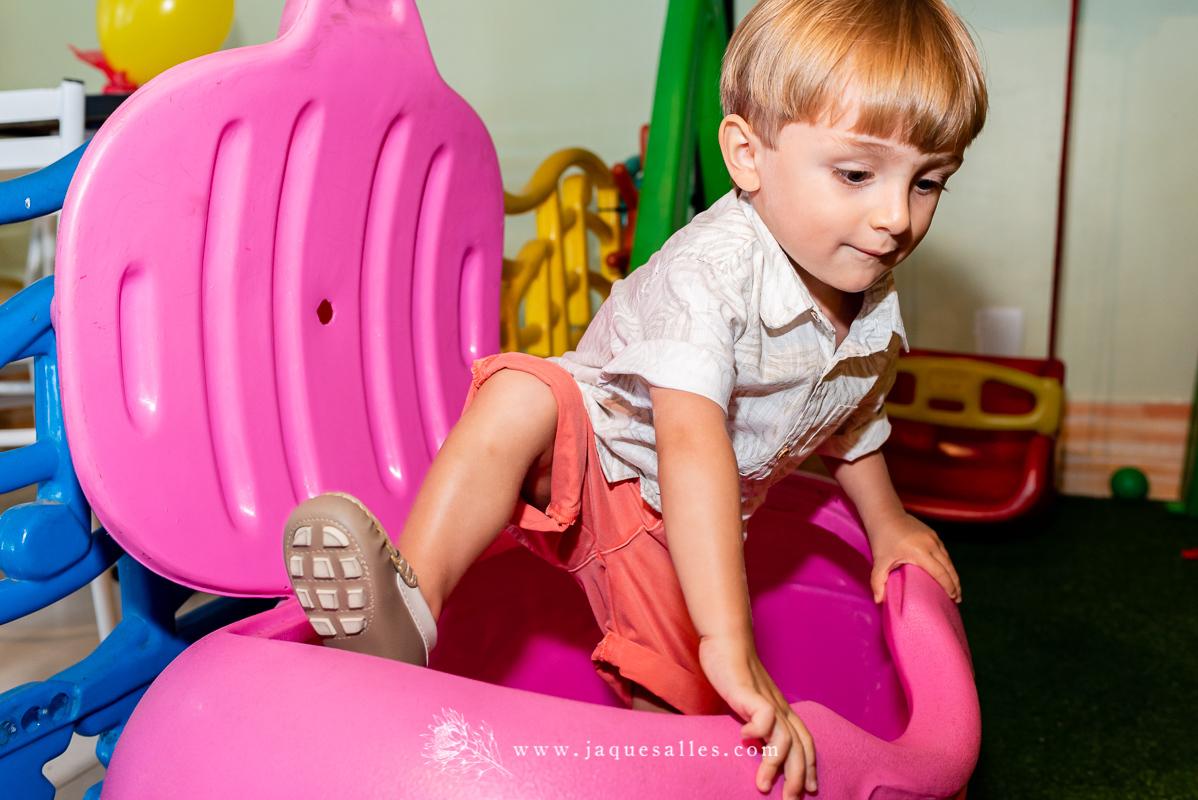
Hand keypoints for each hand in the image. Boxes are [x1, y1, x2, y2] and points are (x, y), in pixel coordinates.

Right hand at [699, 633, 816, 798]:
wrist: (726, 641)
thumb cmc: (734, 673)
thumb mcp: (748, 703)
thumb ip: (754, 722)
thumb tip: (753, 745)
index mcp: (781, 711)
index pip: (804, 742)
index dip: (809, 767)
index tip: (807, 791)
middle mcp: (779, 708)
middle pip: (799, 746)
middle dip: (797, 777)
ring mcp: (767, 701)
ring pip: (785, 738)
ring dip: (775, 764)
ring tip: (762, 785)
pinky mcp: (751, 693)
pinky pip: (765, 717)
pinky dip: (758, 731)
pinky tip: (744, 738)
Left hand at [868, 512, 960, 603]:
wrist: (885, 514)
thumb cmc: (881, 538)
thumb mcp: (879, 561)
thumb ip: (877, 581)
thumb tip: (878, 601)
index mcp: (920, 552)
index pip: (940, 573)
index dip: (948, 587)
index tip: (952, 599)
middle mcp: (930, 544)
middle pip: (949, 568)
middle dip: (955, 584)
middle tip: (957, 599)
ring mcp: (933, 538)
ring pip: (948, 559)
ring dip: (953, 574)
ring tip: (955, 589)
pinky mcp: (932, 534)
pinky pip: (943, 552)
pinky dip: (948, 564)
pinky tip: (947, 572)